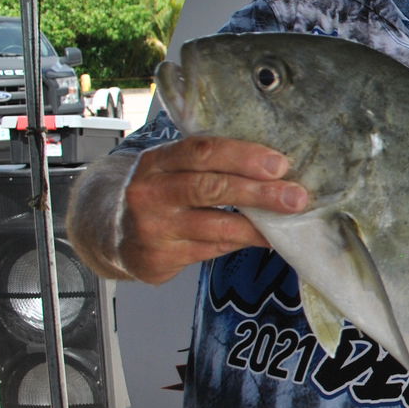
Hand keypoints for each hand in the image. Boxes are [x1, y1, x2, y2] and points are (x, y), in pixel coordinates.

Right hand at [119, 136, 308, 283]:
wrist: (113, 233)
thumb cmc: (160, 195)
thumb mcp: (173, 171)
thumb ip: (211, 165)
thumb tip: (274, 167)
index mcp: (158, 161)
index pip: (201, 151)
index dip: (243, 156)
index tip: (279, 164)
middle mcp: (151, 191)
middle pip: (209, 187)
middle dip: (258, 191)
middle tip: (295, 196)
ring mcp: (154, 226)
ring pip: (214, 224)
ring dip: (258, 223)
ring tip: (289, 219)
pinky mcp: (161, 256)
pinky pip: (212, 248)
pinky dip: (244, 242)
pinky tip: (268, 239)